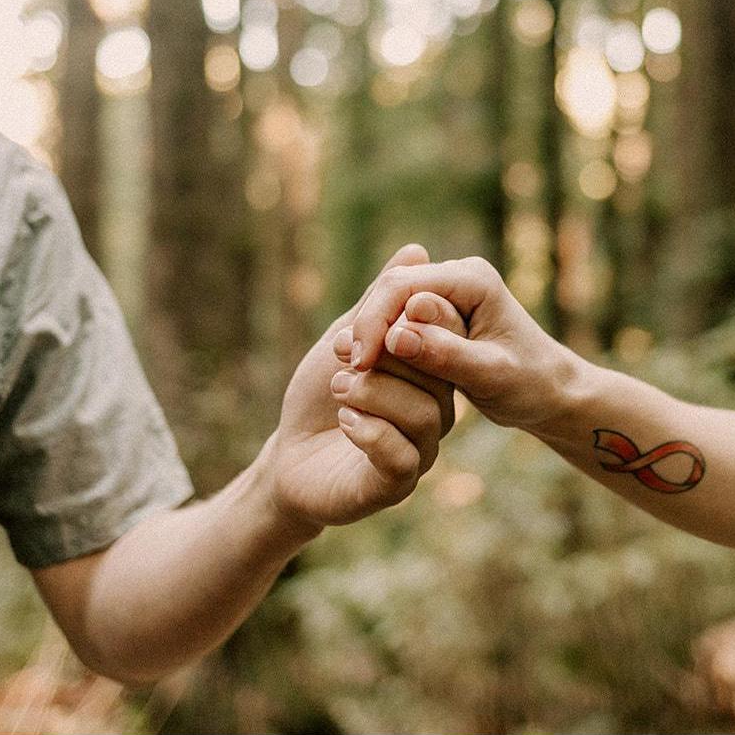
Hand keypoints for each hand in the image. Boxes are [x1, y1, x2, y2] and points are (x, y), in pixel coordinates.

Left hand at [261, 245, 466, 532]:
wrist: (288, 458)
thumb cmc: (318, 397)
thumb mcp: (347, 338)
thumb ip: (380, 302)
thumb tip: (417, 250)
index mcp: (429, 377)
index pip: (446, 341)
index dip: (413, 324)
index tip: (368, 321)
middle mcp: (435, 414)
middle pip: (438, 376)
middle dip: (389, 357)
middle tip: (344, 354)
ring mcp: (421, 451)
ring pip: (423, 415)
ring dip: (375, 393)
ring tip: (340, 385)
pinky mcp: (396, 484)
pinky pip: (400, 456)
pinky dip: (369, 431)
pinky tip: (345, 420)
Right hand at [344, 256, 577, 433]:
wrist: (549, 392)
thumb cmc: (529, 384)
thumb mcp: (490, 376)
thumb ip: (446, 355)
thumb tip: (397, 335)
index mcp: (474, 279)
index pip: (406, 287)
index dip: (376, 321)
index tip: (360, 362)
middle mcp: (458, 276)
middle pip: (393, 289)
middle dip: (367, 326)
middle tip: (347, 367)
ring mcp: (446, 292)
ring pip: (390, 303)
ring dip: (368, 334)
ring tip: (347, 370)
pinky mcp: (438, 313)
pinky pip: (397, 319)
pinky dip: (379, 342)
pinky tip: (363, 368)